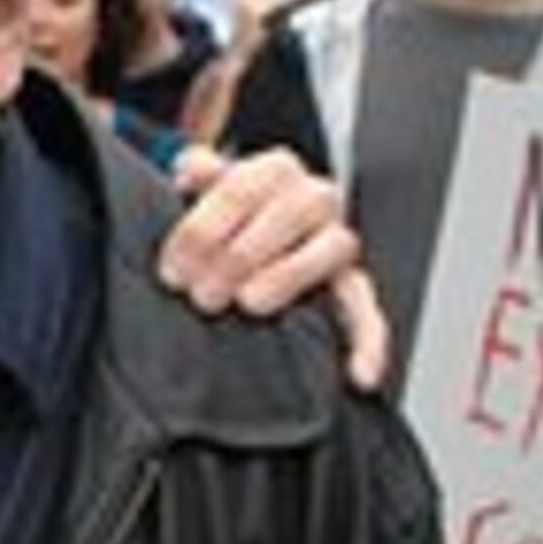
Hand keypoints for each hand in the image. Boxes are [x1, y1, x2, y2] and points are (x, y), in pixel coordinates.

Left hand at [163, 149, 390, 389]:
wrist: (241, 237)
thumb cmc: (219, 219)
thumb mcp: (198, 189)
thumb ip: (194, 173)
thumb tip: (190, 168)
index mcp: (274, 169)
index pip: (241, 188)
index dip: (202, 230)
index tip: (173, 271)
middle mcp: (314, 197)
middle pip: (290, 212)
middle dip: (237, 256)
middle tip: (202, 294)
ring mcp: (337, 240)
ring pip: (333, 248)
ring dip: (288, 277)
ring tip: (249, 303)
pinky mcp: (350, 285)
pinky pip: (369, 310)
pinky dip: (369, 343)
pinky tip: (361, 375)